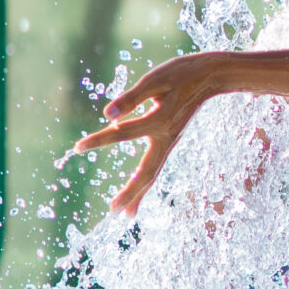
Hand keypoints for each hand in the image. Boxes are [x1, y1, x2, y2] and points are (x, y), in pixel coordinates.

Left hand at [71, 50, 223, 215]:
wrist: (210, 76)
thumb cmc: (180, 74)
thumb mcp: (154, 81)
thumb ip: (131, 98)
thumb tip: (106, 115)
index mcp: (159, 121)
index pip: (122, 133)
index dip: (99, 140)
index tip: (77, 148)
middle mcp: (166, 138)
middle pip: (147, 173)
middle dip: (130, 193)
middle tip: (113, 212)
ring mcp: (170, 142)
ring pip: (153, 175)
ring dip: (138, 195)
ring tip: (125, 215)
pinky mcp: (171, 141)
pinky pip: (157, 167)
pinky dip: (146, 183)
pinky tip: (139, 190)